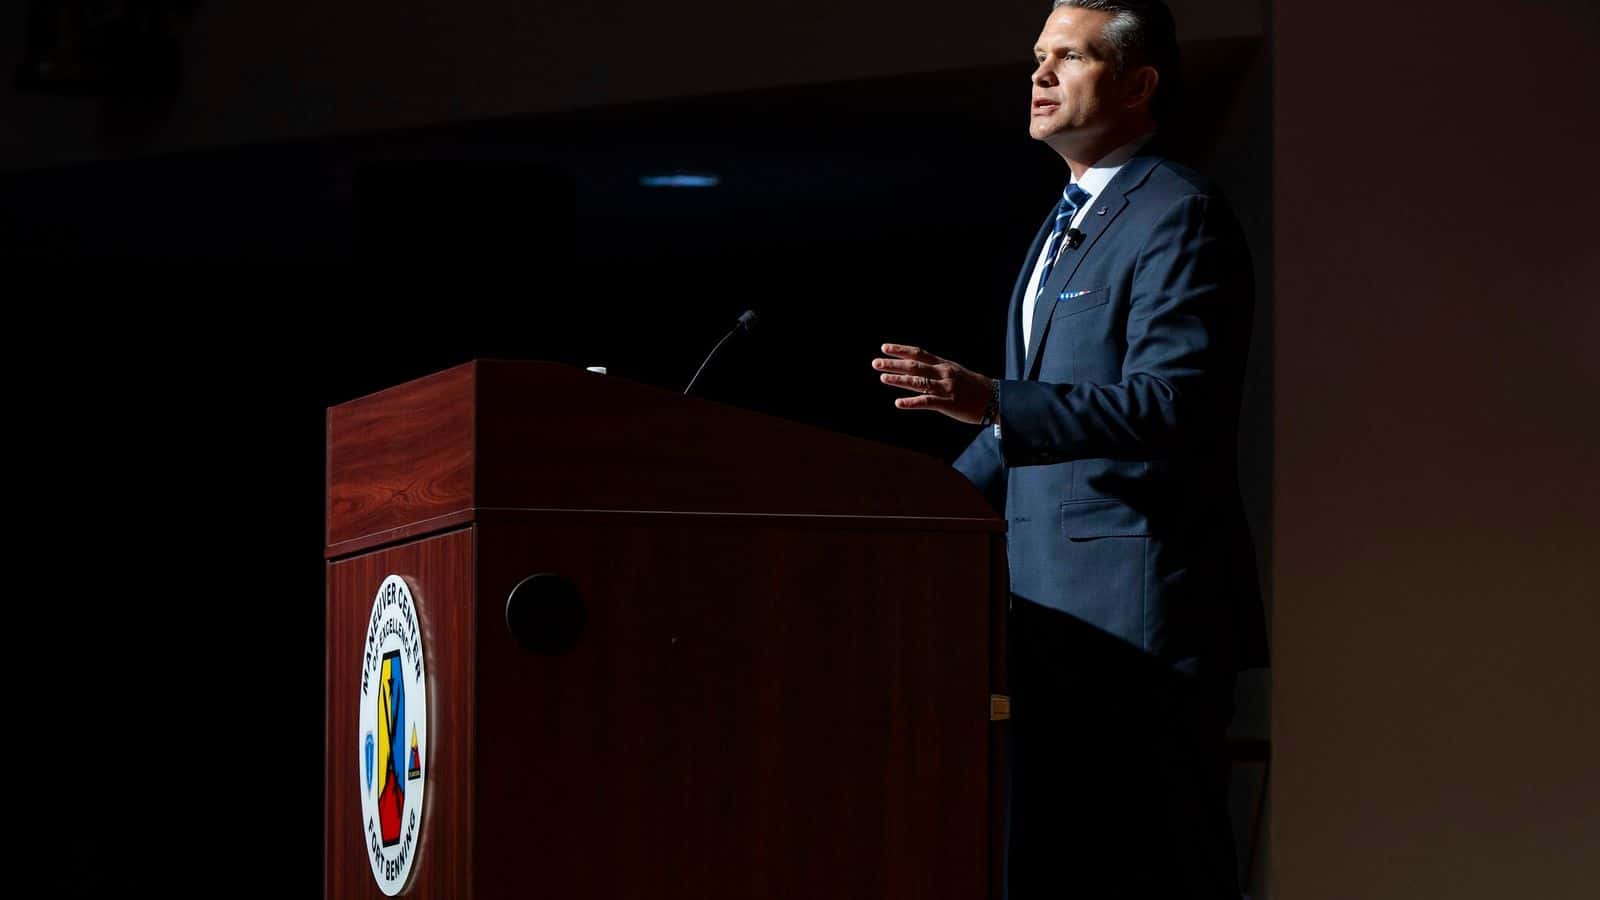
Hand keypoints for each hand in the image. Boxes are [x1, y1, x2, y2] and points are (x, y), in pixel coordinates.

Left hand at [872, 343, 993, 423]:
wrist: (994, 399)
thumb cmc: (972, 386)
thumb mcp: (954, 371)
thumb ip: (935, 369)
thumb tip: (915, 367)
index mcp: (943, 364)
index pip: (918, 353)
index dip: (901, 350)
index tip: (884, 347)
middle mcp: (943, 373)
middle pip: (914, 366)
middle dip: (894, 364)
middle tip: (876, 362)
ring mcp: (946, 388)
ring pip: (918, 382)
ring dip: (899, 380)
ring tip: (883, 378)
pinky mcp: (948, 404)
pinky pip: (927, 402)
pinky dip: (911, 403)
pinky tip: (898, 403)